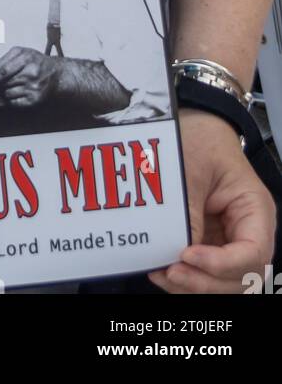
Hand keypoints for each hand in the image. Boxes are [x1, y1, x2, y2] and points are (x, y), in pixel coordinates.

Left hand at [0, 45, 59, 106]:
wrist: (55, 73)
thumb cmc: (36, 61)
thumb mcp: (21, 52)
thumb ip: (5, 58)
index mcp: (26, 59)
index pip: (5, 71)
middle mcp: (31, 74)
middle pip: (5, 84)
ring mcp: (34, 88)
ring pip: (8, 94)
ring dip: (3, 92)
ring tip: (7, 86)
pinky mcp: (35, 99)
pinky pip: (15, 103)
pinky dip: (10, 99)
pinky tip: (14, 92)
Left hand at [148, 109, 275, 293]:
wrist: (190, 128)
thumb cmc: (200, 140)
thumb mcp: (192, 169)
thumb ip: (190, 211)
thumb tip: (181, 253)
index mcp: (255, 210)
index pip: (253, 253)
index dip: (223, 263)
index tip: (188, 255)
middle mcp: (246, 232)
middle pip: (241, 277)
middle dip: (207, 281)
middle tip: (172, 272)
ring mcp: (227, 242)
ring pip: (222, 282)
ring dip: (194, 285)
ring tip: (161, 274)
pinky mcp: (207, 244)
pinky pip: (202, 271)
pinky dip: (184, 277)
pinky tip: (158, 270)